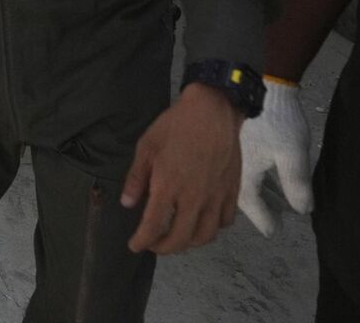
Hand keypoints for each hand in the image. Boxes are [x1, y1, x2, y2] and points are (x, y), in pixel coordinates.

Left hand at [122, 83, 242, 253]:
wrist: (213, 111)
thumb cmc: (176, 125)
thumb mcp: (146, 147)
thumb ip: (136, 178)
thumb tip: (127, 204)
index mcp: (168, 187)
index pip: (153, 227)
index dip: (142, 241)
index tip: (135, 246)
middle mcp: (193, 198)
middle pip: (180, 239)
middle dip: (164, 248)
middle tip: (154, 245)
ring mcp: (215, 197)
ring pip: (205, 235)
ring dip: (189, 243)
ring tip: (178, 238)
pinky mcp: (231, 192)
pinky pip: (225, 221)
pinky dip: (213, 229)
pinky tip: (202, 222)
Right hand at [237, 78, 313, 235]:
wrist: (259, 86)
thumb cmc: (275, 122)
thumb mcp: (292, 155)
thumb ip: (296, 185)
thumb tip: (302, 210)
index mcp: (243, 176)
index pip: (253, 208)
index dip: (266, 221)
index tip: (274, 233)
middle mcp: (232, 170)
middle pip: (246, 198)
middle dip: (264, 209)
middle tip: (278, 220)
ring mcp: (233, 157)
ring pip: (246, 183)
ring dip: (263, 194)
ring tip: (280, 202)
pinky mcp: (238, 145)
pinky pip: (246, 170)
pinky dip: (260, 179)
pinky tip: (270, 176)